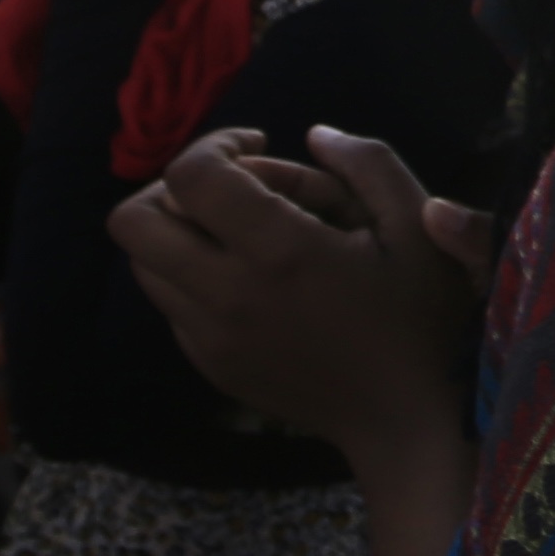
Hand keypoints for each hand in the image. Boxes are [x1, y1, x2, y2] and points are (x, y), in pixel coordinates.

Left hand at [111, 127, 482, 454]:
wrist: (406, 419)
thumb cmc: (421, 317)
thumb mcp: (418, 225)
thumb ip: (367, 164)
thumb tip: (314, 136)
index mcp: (279, 251)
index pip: (190, 176)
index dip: (214, 144)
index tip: (256, 146)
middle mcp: (227, 294)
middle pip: (133, 221)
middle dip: (173, 188)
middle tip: (231, 190)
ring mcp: (210, 337)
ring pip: (144, 263)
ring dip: (180, 233)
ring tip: (242, 235)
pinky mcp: (209, 365)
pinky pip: (171, 304)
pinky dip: (194, 276)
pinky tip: (252, 281)